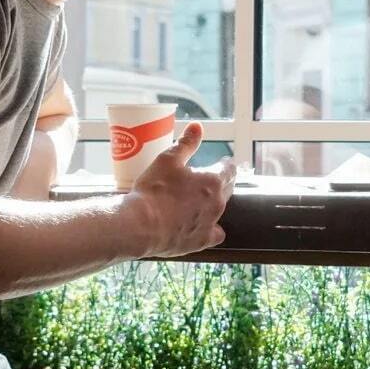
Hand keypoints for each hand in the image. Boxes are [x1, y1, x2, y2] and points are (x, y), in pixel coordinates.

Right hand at [124, 122, 236, 256]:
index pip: (229, 169)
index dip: (225, 164)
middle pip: (228, 189)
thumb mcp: (168, 159)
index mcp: (213, 180)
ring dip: (215, 203)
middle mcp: (218, 202)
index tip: (223, 162)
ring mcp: (211, 223)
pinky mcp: (201, 241)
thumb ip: (186, 143)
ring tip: (204, 201)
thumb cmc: (154, 189)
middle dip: (223, 182)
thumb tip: (197, 127)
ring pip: (221, 211)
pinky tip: (205, 228)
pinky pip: (215, 234)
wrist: (141, 225)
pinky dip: (212, 230)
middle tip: (214, 179)